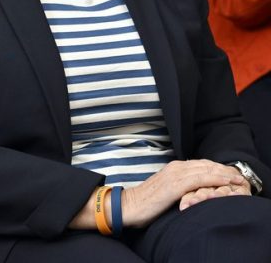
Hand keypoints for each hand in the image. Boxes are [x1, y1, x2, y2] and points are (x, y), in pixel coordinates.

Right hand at [122, 160, 245, 227]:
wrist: (130, 205)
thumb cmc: (147, 201)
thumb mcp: (166, 189)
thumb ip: (179, 184)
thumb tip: (193, 188)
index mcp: (173, 167)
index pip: (201, 164)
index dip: (217, 168)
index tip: (231, 173)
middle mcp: (175, 167)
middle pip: (206, 165)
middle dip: (224, 169)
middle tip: (239, 175)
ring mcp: (175, 175)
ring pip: (206, 170)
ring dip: (224, 174)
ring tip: (238, 179)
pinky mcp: (175, 185)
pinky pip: (200, 180)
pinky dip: (214, 179)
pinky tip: (224, 183)